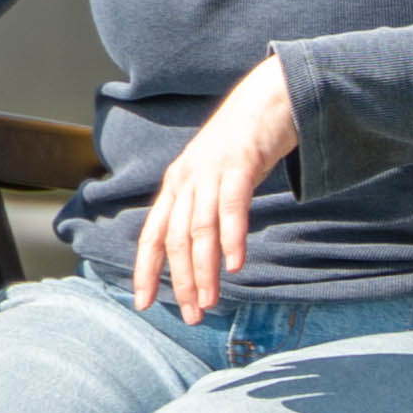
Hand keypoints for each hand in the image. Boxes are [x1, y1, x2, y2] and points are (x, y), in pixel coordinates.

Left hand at [133, 59, 298, 320]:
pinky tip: (236, 265)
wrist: (269, 97)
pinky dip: (231, 238)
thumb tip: (206, 253)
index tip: (143, 303)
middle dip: (181, 281)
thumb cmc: (244, 144)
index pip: (151, 234)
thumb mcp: (216, 179)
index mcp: (176, 185)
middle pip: (174, 239)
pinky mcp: (239, 162)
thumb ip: (206, 210)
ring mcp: (210, 170)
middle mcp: (185, 179)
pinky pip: (231, 206)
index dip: (145, 270)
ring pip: (199, 229)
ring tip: (209, 302)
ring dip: (203, 270)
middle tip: (192, 315)